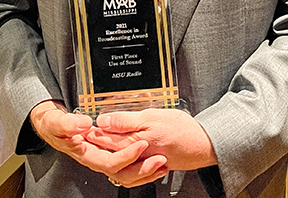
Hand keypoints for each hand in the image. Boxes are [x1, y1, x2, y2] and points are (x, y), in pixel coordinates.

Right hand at [30, 100, 167, 186]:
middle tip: (159, 158)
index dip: (127, 156)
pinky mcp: (107, 152)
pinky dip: (140, 164)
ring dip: (145, 170)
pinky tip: (151, 157)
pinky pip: (126, 164)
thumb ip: (69, 123)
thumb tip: (84, 124)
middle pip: (122, 173)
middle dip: (142, 168)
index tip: (141, 144)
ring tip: (162, 163)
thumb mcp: (56, 121)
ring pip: (126, 172)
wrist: (49, 125)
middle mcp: (96, 158)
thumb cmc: (53, 125)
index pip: (110, 162)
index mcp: (86, 154)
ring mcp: (102, 156)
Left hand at [85, 108, 217, 172]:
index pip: (108, 137)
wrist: (204, 144)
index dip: (94, 133)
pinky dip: (125, 164)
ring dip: (110, 154)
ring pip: (121, 162)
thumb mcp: (152, 117)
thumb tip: (104, 121)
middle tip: (87, 136)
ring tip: (100, 145)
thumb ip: (126, 120)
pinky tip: (122, 158)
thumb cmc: (182, 129)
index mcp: (136, 140)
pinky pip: (133, 169)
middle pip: (111, 150)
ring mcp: (146, 162)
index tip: (84, 127)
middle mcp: (139, 154)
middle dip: (97, 145)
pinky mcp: (154, 165)